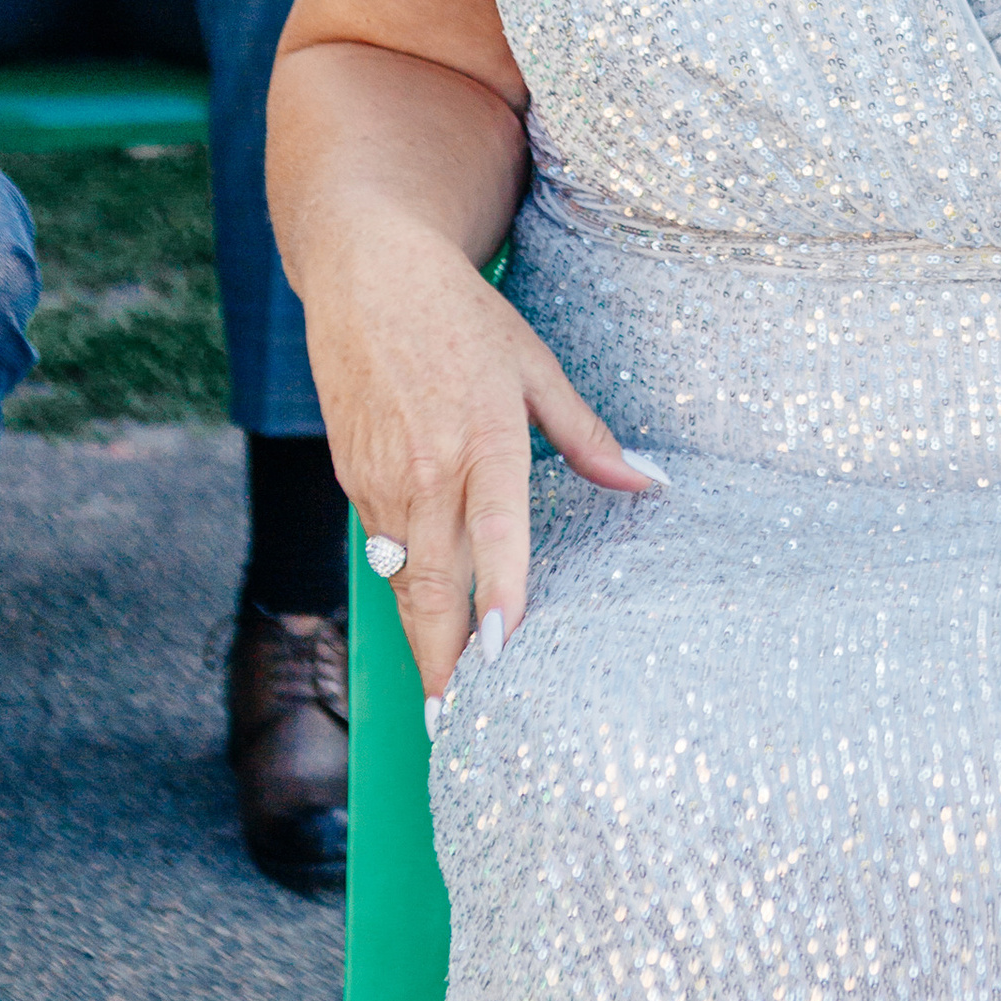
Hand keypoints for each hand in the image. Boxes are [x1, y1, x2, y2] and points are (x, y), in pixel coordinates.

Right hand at [305, 226, 660, 700]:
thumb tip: (649, 484)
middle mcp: (426, 467)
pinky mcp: (352, 481)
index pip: (494, 533)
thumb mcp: (535, 364)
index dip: (498, 597)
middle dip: (443, 660)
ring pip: (404, 580)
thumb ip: (586, 436)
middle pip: (434, 584)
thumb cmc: (463, 317)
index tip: (501, 655)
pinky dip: (405, 595)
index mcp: (483, 435)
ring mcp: (381, 479)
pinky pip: (384, 552)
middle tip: (460, 724)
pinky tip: (426, 629)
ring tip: (449, 700)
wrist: (367, 276)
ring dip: (423, 640)